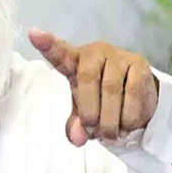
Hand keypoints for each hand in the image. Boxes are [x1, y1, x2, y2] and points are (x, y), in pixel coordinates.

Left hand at [28, 29, 158, 146]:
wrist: (137, 98)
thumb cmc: (101, 99)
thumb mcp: (84, 112)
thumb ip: (76, 124)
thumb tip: (77, 138)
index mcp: (74, 61)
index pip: (58, 53)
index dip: (46, 44)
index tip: (33, 34)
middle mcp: (95, 52)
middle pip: (86, 77)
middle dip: (89, 110)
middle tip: (93, 131)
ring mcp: (118, 55)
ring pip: (110, 88)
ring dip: (109, 118)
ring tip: (110, 133)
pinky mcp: (139, 64)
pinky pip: (131, 91)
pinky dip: (127, 115)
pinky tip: (126, 124)